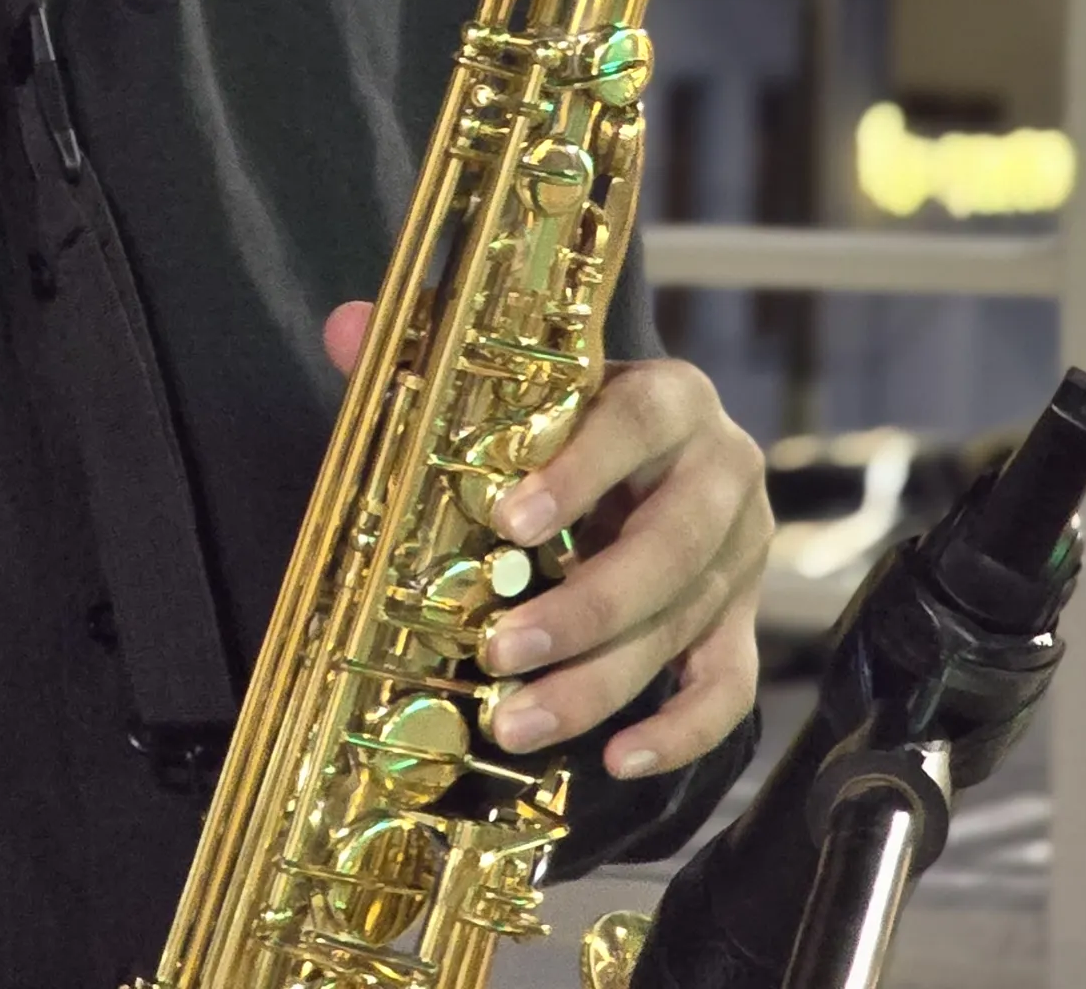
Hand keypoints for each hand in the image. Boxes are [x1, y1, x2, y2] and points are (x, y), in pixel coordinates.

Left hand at [322, 303, 769, 779]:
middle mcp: (722, 472)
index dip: (578, 472)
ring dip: (599, 682)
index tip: (508, 521)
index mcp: (671, 397)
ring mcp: (740, 553)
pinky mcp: (743, 618)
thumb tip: (343, 327)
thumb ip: (435, 353)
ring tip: (517, 719)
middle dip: (583, 607)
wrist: (666, 444)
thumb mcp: (523, 377)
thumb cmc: (574, 413)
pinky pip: (728, 684)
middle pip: (669, 547)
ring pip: (683, 624)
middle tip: (498, 650)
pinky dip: (683, 730)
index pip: (636, 422)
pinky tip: (619, 759)